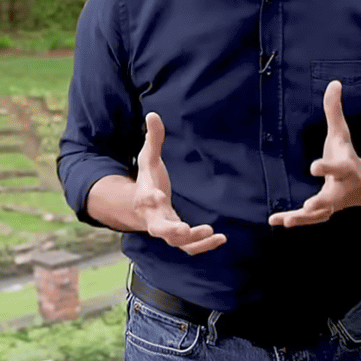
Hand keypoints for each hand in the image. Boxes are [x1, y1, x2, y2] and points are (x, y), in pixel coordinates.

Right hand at [136, 112, 225, 253]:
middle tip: (184, 229)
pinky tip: (220, 238)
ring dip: (194, 241)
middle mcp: (154, 218)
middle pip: (159, 228)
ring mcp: (166, 230)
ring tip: (213, 233)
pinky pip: (189, 247)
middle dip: (171, 230)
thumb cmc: (147, 180)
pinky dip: (203, 246)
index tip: (158, 196)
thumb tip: (152, 114)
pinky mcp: (178, 237)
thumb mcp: (148, 158)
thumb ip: (153, 139)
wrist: (139, 207)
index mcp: (146, 196)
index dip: (150, 198)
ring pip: (177, 242)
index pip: (146, 198)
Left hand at [269, 81, 360, 227]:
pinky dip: (294, 220)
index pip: (337, 167)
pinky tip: (275, 221)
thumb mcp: (341, 133)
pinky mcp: (323, 211)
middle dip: (321, 202)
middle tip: (309, 205)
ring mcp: (333, 204)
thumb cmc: (346, 154)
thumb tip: (334, 82)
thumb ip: (334, 111)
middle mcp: (340, 189)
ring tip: (285, 220)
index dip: (326, 167)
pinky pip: (309, 219)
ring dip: (303, 218)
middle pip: (332, 197)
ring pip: (320, 214)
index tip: (314, 167)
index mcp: (345, 167)